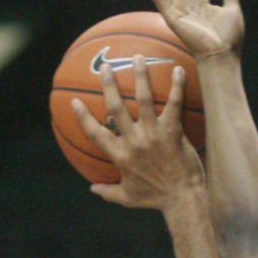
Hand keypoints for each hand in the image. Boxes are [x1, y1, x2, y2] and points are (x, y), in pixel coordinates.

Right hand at [71, 56, 203, 207]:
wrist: (183, 200)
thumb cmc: (156, 199)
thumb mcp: (127, 198)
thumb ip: (108, 192)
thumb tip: (92, 189)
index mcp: (120, 157)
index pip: (95, 134)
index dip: (83, 117)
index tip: (74, 102)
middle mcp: (133, 142)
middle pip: (116, 108)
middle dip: (109, 85)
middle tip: (106, 67)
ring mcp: (153, 136)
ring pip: (144, 100)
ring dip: (140, 76)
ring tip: (137, 57)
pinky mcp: (173, 132)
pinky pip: (174, 104)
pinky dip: (176, 86)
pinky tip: (177, 69)